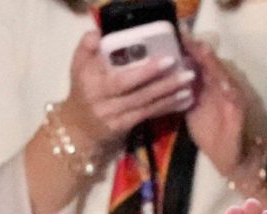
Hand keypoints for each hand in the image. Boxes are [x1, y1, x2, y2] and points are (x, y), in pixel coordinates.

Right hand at [63, 30, 197, 151]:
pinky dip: (165, 106)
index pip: (117, 75)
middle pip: (135, 90)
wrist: (79, 127)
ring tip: (188, 82)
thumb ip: (87, 48)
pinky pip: (148, 114)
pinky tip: (182, 99)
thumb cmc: (84, 90)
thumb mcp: (78, 67)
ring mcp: (114, 115)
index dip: (143, 70)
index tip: (162, 57)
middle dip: (160, 79)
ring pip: (145, 103)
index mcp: (91, 81)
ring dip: (168, 93)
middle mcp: (102, 100)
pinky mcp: (124, 127)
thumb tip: (98, 33)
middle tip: (182, 68)